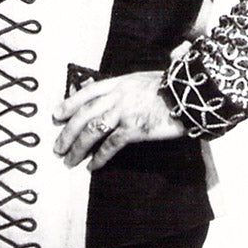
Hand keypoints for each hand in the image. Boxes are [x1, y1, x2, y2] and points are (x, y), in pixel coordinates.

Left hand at [52, 70, 183, 170]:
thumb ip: (124, 88)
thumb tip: (110, 96)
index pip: (87, 92)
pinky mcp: (135, 128)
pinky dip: (99, 157)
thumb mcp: (142, 80)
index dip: (69, 103)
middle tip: (57, 146)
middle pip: (84, 114)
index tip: (56, 115)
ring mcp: (125, 112)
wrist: (190, 93)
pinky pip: (111, 145)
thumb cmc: (170, 87)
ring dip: (78, 147)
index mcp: (119, 83)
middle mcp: (118, 96)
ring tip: (69, 160)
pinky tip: (93, 167)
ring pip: (92, 130)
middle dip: (67, 132)